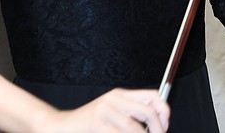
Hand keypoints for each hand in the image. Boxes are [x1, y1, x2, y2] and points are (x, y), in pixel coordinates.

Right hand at [36, 88, 169, 132]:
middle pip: (147, 111)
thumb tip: (156, 125)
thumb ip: (130, 115)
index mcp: (120, 94)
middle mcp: (114, 98)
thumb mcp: (111, 114)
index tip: (165, 126)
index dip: (164, 111)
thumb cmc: (87, 124)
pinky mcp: (97, 122)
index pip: (152, 96)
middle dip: (158, 129)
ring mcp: (105, 110)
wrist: (60, 127)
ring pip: (134, 128)